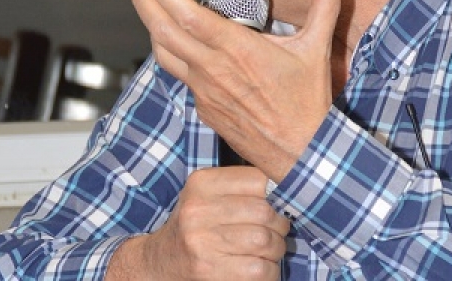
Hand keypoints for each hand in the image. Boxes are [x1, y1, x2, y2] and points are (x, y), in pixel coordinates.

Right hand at [107, 167, 289, 280]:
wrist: (160, 261)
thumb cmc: (196, 223)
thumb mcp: (208, 193)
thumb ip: (242, 186)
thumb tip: (291, 185)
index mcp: (202, 183)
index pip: (259, 180)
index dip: (280, 193)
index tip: (280, 203)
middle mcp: (198, 209)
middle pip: (265, 213)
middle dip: (281, 224)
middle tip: (278, 229)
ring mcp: (201, 242)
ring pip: (266, 242)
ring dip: (277, 249)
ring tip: (270, 248)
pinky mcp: (209, 271)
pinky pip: (260, 271)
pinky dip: (270, 271)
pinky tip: (261, 267)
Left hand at [128, 0, 340, 179]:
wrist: (300, 154)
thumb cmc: (307, 102)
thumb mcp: (317, 47)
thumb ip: (323, 3)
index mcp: (237, 49)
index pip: (187, 15)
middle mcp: (213, 69)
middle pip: (163, 30)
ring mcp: (204, 90)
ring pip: (164, 54)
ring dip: (150, 24)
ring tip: (145, 2)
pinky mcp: (203, 107)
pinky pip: (180, 75)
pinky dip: (171, 52)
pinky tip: (175, 41)